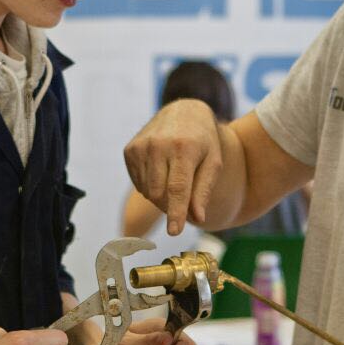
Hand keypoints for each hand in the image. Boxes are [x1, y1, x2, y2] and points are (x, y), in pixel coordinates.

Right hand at [123, 99, 221, 234]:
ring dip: (162, 195)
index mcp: (183, 148)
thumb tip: (197, 219)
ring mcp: (141, 147)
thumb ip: (203, 191)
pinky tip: (162, 170)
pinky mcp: (130, 150)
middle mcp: (158, 146)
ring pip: (148, 192)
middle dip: (172, 204)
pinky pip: (139, 184)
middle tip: (185, 195)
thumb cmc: (203, 142)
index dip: (176, 212)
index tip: (174, 232)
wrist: (183, 112)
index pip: (177, 188)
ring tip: (174, 176)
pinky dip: (151, 186)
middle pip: (160, 195)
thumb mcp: (213, 163)